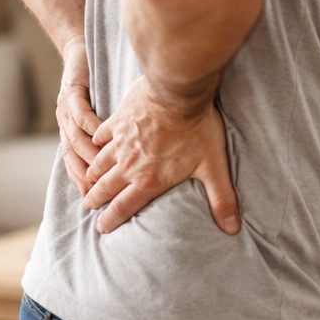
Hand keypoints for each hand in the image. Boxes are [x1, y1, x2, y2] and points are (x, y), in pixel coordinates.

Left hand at [56, 36, 102, 195]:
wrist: (79, 50)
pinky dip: (86, 123)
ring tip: (99, 167)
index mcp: (71, 132)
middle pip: (71, 156)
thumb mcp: (101, 115)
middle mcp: (66, 124)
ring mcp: (66, 109)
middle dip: (82, 176)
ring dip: (85, 153)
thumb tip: (132, 161)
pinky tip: (98, 131)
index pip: (75, 164)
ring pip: (74, 138)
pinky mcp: (71, 90)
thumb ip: (111, 138)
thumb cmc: (95, 84)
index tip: (95, 201)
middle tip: (95, 194)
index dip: (83, 182)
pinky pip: (77, 112)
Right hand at [82, 76, 239, 235]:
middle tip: (88, 205)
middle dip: (95, 199)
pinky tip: (94, 144)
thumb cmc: (197, 128)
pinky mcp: (117, 121)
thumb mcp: (214, 167)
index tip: (101, 228)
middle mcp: (129, 165)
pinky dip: (95, 144)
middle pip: (106, 188)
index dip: (111, 220)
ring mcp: (120, 142)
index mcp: (149, 180)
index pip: (124, 207)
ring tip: (88, 181)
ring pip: (99, 164)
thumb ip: (221, 199)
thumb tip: (232, 228)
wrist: (178, 91)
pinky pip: (100, 136)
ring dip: (92, 175)